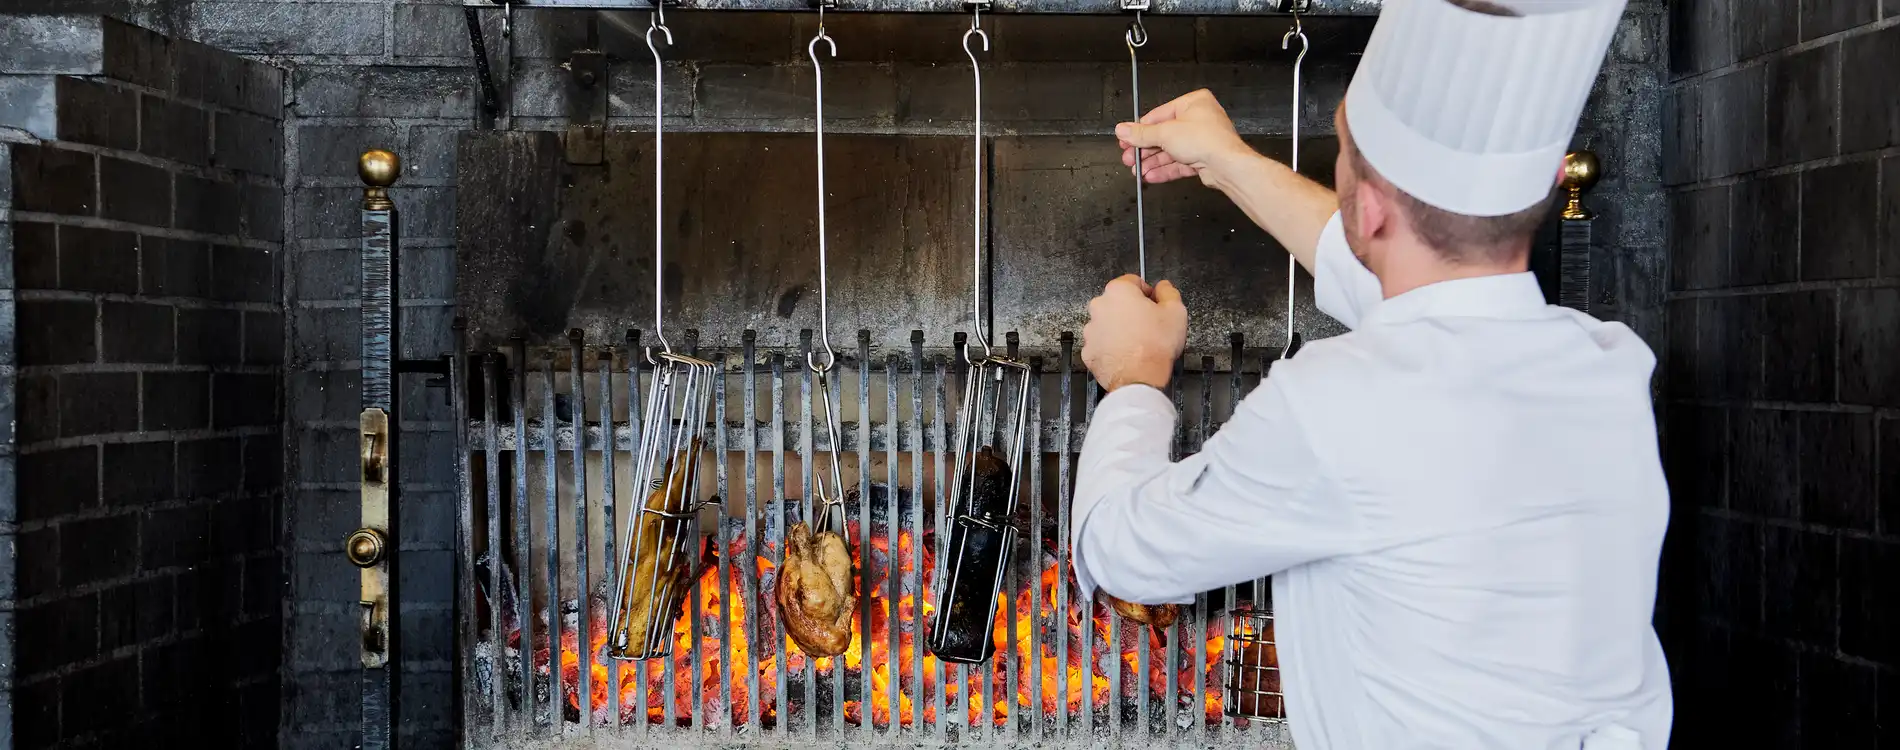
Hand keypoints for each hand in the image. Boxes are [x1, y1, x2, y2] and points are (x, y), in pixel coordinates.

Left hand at [1082, 275, 1187, 392]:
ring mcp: (1091, 330)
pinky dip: (1112, 347)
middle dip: (1132, 311)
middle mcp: (1099, 307)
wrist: (1139, 379)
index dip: (1147, 293)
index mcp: (1119, 291)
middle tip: (1149, 326)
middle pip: (1118, 303)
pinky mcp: (1089, 351)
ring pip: (1108, 323)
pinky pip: (1102, 344)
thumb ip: (1169, 292)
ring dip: (1121, 329)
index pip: (1133, 282)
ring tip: (1139, 342)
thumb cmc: (1155, 346)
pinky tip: (1127, 353)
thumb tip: (1164, 287)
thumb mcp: (1176, 311)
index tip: (1154, 305)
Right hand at [1116, 89, 1255, 188]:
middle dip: (1145, 149)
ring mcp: (1201, 140)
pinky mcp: (1203, 158)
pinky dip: (1164, 170)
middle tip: (1129, 157)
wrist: (1227, 165)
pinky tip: (1150, 175)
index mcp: (1193, 103)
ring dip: (1152, 162)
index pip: (1159, 115)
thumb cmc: (1208, 140)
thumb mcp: (1165, 133)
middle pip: (1164, 135)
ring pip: (1170, 151)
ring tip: (1138, 170)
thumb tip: (1124, 129)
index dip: (1140, 129)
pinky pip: (1179, 163)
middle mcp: (1199, 119)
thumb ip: (1142, 134)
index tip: (1126, 138)